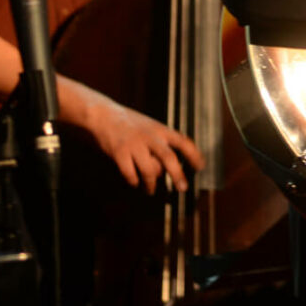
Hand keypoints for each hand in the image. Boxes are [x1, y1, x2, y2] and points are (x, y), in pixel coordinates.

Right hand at [84, 97, 205, 192]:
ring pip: (149, 170)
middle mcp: (150, 136)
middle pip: (169, 158)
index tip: (201, 167)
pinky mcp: (120, 152)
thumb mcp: (151, 127)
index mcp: (160, 130)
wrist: (103, 115)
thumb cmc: (129, 124)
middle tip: (182, 188)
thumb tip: (169, 168)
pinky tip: (135, 182)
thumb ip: (161, 143)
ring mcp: (134, 144)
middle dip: (177, 175)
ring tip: (150, 190)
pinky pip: (130, 174)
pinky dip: (134, 181)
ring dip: (151, 184)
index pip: (183, 142)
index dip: (194, 155)